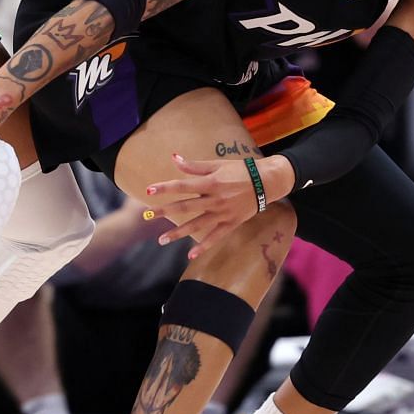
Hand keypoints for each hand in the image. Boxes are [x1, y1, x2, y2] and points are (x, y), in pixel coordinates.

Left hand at [145, 153, 291, 255]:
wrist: (267, 182)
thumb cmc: (240, 169)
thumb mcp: (217, 164)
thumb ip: (194, 165)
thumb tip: (173, 158)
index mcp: (211, 183)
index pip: (182, 185)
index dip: (165, 187)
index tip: (148, 190)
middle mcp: (215, 200)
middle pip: (185, 207)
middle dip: (164, 211)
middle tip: (147, 216)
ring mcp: (223, 213)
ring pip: (197, 225)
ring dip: (178, 233)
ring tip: (162, 240)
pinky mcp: (231, 223)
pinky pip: (215, 237)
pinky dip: (203, 247)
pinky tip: (190, 255)